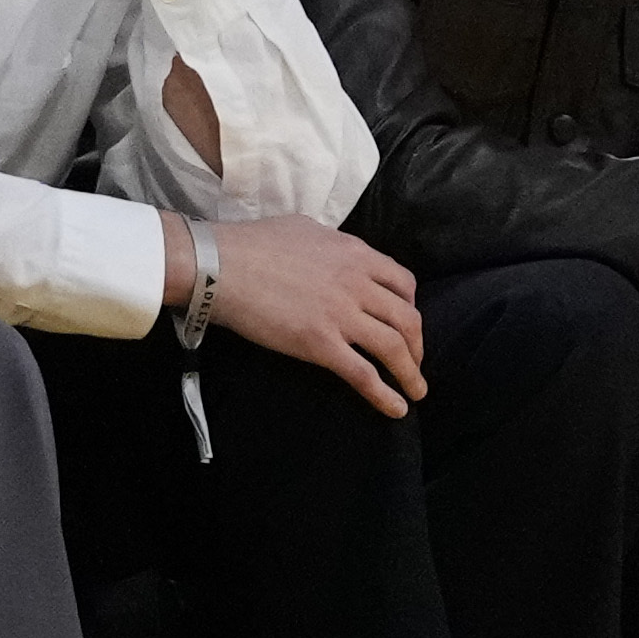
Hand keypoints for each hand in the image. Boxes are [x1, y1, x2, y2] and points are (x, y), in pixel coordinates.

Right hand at [179, 212, 425, 416]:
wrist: (220, 264)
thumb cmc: (253, 243)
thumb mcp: (305, 228)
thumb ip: (329, 243)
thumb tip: (332, 251)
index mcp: (355, 254)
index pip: (403, 283)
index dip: (411, 306)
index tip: (406, 322)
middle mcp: (357, 284)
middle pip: (407, 318)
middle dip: (417, 344)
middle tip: (415, 362)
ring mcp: (341, 315)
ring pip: (394, 347)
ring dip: (411, 373)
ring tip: (416, 391)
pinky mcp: (320, 344)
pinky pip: (363, 374)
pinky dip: (385, 394)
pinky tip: (396, 409)